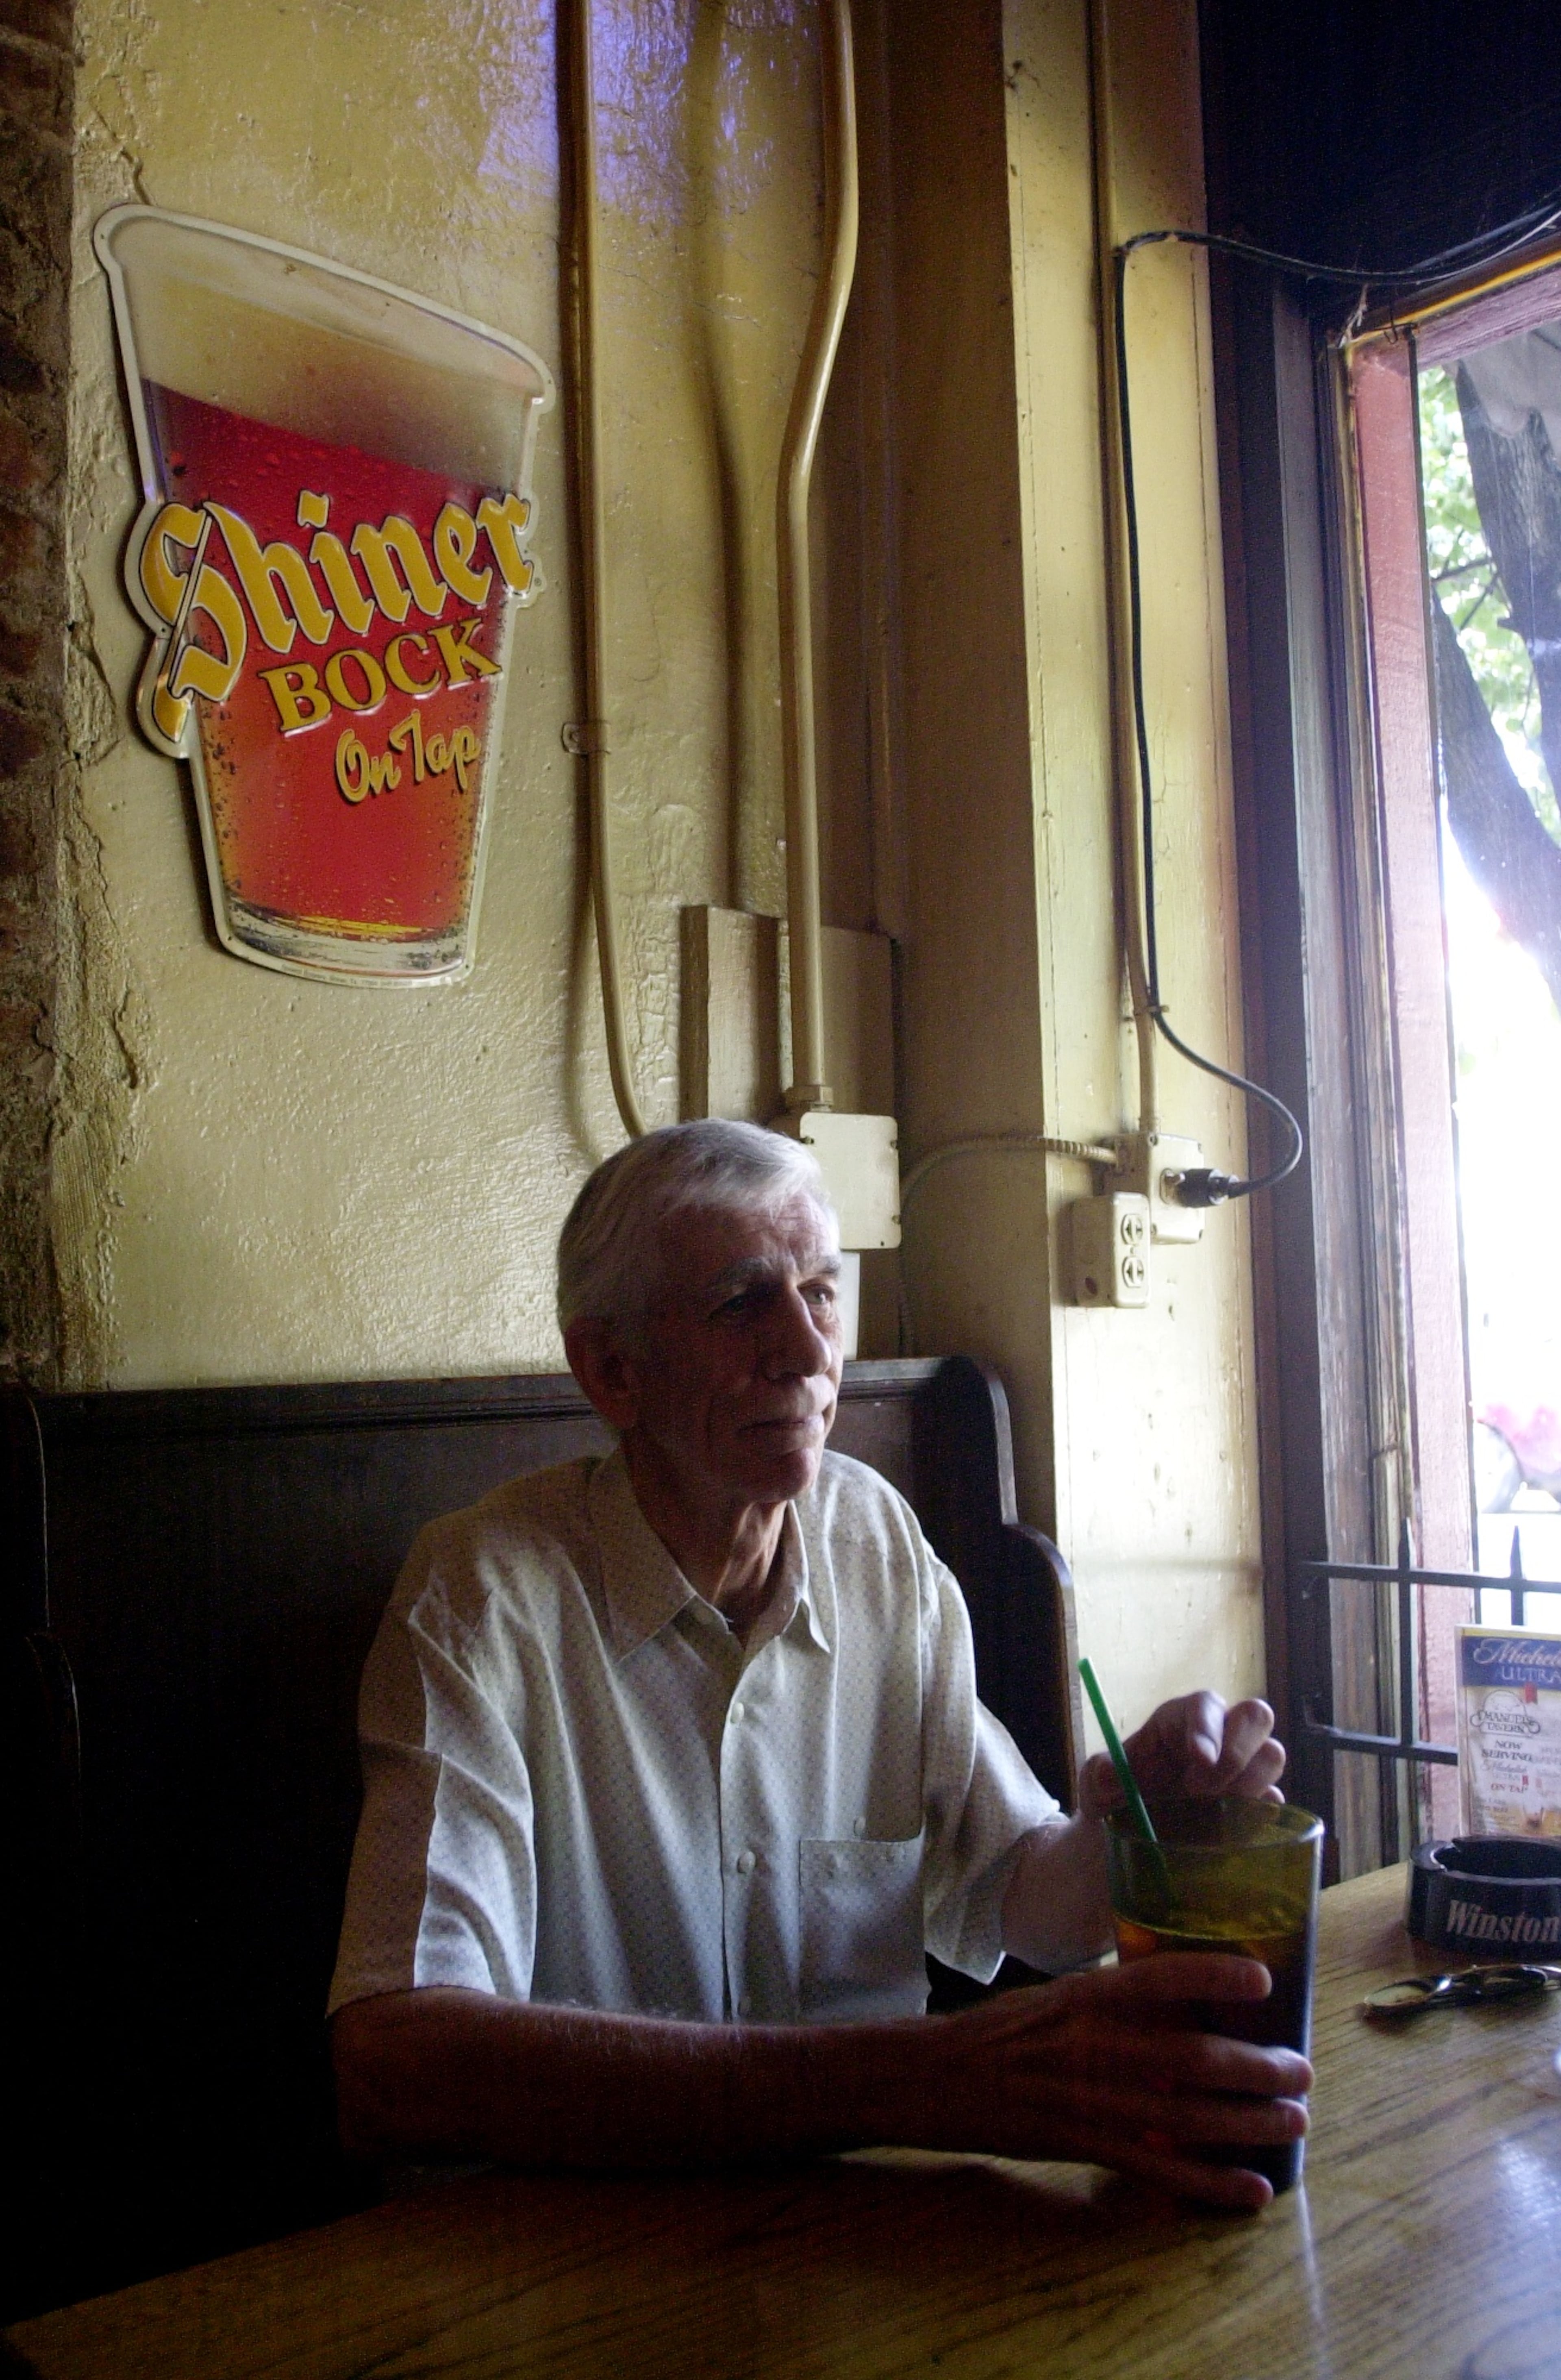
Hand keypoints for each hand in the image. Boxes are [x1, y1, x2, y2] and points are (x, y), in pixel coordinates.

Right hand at [925, 1953, 1309, 2209]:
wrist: (939, 2078)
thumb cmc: (1003, 2033)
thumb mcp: (1058, 1997)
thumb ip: (1116, 1999)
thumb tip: (1185, 2002)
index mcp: (1088, 1997)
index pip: (1161, 1978)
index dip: (1214, 1978)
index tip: (1262, 1983)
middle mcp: (1096, 2045)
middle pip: (1194, 2058)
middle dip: (1258, 2067)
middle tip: (1302, 2071)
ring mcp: (1093, 2101)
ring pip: (1190, 2115)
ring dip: (1252, 2122)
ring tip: (1294, 2122)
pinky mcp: (1086, 2147)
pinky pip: (1163, 2170)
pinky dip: (1213, 2183)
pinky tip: (1252, 2189)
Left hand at [1078, 1691, 1284, 1822]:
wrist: (1131, 1845)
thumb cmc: (1118, 1801)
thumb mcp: (1097, 1785)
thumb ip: (1099, 1773)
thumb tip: (1110, 1776)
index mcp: (1181, 1721)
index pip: (1205, 1705)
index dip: (1207, 1726)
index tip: (1199, 1759)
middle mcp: (1220, 1737)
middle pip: (1256, 1716)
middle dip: (1237, 1751)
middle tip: (1201, 1789)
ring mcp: (1244, 1771)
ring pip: (1272, 1755)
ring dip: (1250, 1782)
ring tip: (1212, 1810)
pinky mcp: (1257, 1806)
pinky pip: (1277, 1803)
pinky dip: (1259, 1816)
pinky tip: (1231, 1832)